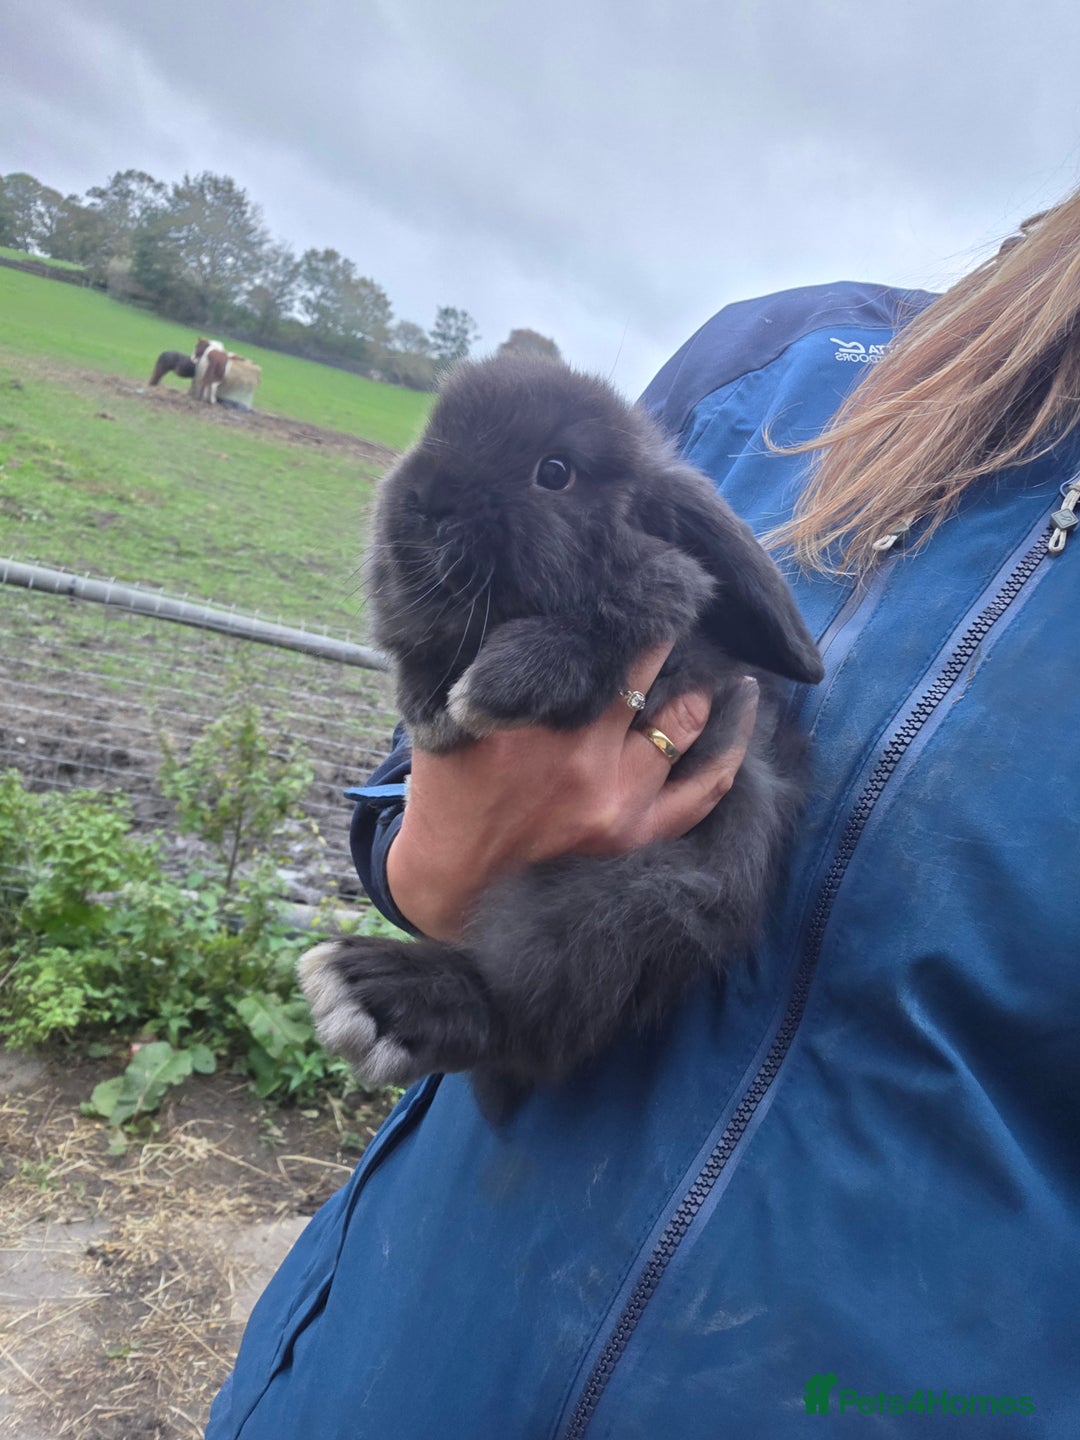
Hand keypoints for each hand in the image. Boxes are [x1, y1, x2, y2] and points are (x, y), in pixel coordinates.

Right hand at [386, 647, 759, 940]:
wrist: (449, 885)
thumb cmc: (448, 795)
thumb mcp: (448, 722)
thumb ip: (490, 675)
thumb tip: (534, 615)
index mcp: (530, 722)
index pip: (599, 649)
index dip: (625, 615)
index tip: (639, 590)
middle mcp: (581, 759)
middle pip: (646, 677)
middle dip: (664, 642)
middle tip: (675, 617)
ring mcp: (617, 802)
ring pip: (684, 723)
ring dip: (702, 687)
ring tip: (714, 660)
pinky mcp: (637, 836)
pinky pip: (703, 789)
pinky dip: (728, 747)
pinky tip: (741, 709)